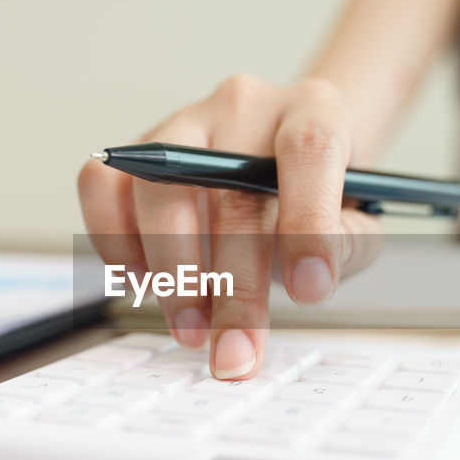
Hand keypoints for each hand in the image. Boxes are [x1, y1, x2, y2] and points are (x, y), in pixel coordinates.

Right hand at [78, 75, 380, 378]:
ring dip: (172, 274)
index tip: (310, 292)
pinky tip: (146, 283)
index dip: (308, 221)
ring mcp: (184, 124)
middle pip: (229, 191)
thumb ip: (346, 246)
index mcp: (311, 110)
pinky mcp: (139, 150)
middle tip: (234, 352)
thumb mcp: (357, 221)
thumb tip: (308, 283)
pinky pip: (102, 186)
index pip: (309, 150)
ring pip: (157, 190)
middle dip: (232, 288)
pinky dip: (114, 243)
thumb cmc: (321, 197)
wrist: (286, 160)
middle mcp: (243, 106)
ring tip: (192, 330)